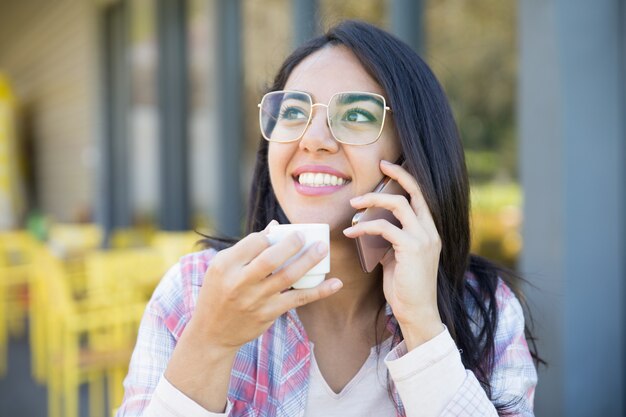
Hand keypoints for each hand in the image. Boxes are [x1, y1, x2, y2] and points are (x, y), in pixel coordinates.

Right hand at [189, 221, 342, 350]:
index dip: (270, 235)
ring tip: (323, 248)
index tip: (280, 234)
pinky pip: (298, 299)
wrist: (212, 333)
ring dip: (308, 261)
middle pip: (271, 258)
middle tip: (305, 235)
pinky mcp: (269, 313)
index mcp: (225, 265)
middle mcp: (239, 282)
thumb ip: (247, 248)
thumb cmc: (219, 293)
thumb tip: (275, 227)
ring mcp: (256, 299)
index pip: (253, 242)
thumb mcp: (222, 267)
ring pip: (288, 276)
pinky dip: (319, 291)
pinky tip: (335, 283)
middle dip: (292, 244)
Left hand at [343, 160, 442, 348]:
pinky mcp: (412, 248)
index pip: (420, 196)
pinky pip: (384, 228)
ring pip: (398, 205)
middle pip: (415, 192)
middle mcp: (430, 231)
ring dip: (373, 200)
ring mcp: (423, 238)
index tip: (388, 167)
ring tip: (353, 204)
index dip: (405, 178)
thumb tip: (372, 229)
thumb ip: (390, 241)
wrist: (417, 311)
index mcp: (429, 231)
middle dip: (397, 175)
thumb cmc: (405, 287)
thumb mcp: (397, 258)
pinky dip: (364, 227)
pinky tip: (350, 232)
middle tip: (379, 166)